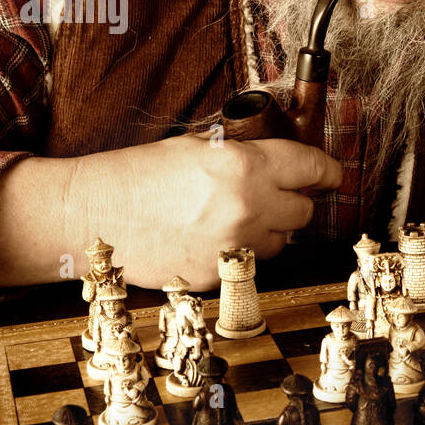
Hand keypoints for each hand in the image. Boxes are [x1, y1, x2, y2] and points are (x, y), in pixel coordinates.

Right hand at [67, 133, 341, 290]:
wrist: (92, 214)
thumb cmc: (137, 175)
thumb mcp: (198, 147)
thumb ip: (247, 157)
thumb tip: (284, 167)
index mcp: (244, 166)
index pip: (312, 167)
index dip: (328, 171)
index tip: (333, 175)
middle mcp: (247, 207)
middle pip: (304, 210)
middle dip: (292, 201)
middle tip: (271, 194)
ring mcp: (234, 246)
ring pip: (280, 241)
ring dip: (267, 230)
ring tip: (228, 217)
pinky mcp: (219, 276)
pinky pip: (249, 265)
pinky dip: (239, 254)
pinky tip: (208, 238)